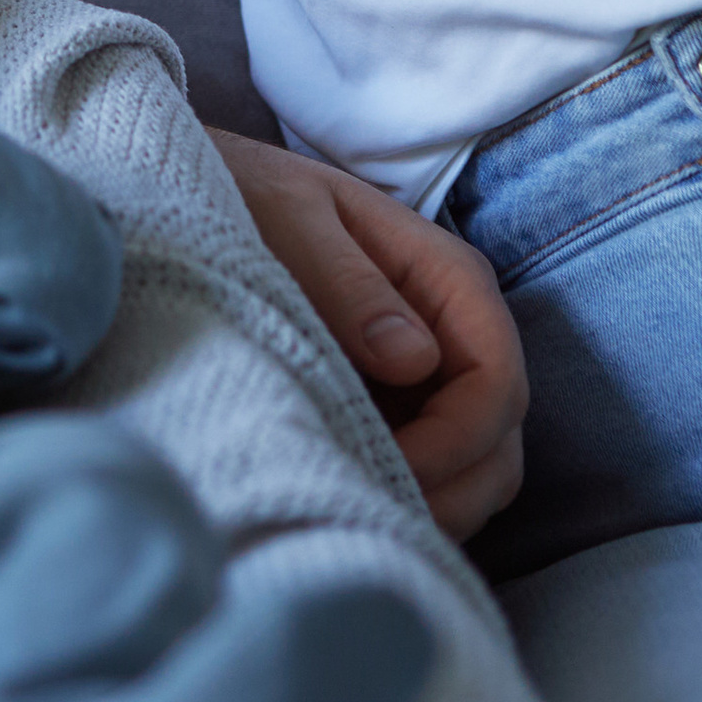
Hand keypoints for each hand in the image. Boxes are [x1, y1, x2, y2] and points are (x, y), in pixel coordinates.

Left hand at [207, 130, 526, 541]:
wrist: (203, 190)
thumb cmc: (248, 193)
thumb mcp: (289, 219)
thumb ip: (346, 284)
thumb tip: (414, 359)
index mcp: (447, 279)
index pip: (496, 381)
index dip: (458, 441)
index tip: (392, 467)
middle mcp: (453, 330)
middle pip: (498, 440)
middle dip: (453, 489)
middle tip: (372, 510)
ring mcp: (427, 375)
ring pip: (474, 468)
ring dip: (434, 503)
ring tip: (359, 511)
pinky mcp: (393, 406)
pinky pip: (428, 470)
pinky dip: (404, 496)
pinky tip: (347, 498)